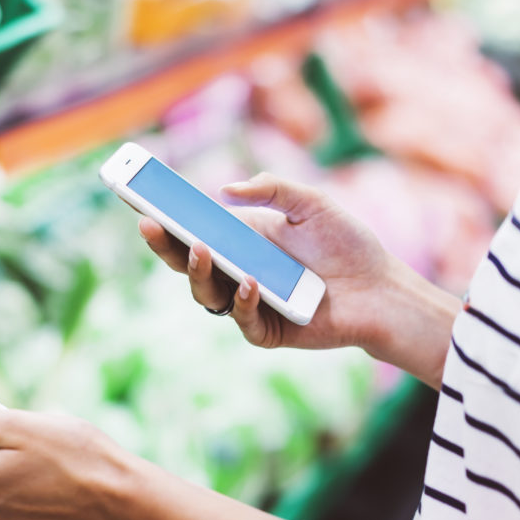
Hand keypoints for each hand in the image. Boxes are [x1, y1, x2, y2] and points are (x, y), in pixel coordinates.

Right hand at [140, 173, 459, 384]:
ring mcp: (250, 303)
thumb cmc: (347, 244)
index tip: (137, 195)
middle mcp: (238, 272)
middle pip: (188, 263)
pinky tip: (251, 282)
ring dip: (199, 272)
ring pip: (208, 295)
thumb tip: (225, 190)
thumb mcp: (311, 203)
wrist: (382, 288)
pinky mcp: (268, 330)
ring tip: (202, 249)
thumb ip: (272, 189)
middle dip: (164, 245)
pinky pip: (244, 319)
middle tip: (150, 223)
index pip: (193, 229)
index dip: (164, 216)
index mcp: (241, 240)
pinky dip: (244, 300)